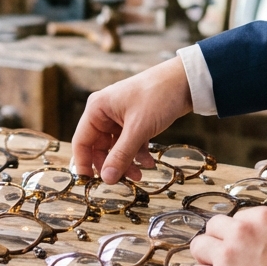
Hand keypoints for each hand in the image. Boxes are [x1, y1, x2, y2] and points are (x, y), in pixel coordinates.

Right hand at [71, 57, 192, 182]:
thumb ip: (121, 155)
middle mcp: (105, 113)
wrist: (185, 81)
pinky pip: (130, 144)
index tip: (90, 184)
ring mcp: (120, 117)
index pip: (81, 142)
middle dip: (111, 165)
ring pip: (116, 148)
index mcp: (97, 109)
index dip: (84, 164)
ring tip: (140, 175)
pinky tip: (149, 163)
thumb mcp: (138, 128)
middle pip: (99, 148)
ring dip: (126, 163)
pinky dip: (138, 154)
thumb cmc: (158, 96)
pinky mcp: (135, 121)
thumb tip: (107, 179)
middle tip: (123, 182)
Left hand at [187, 207, 266, 265]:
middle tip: (226, 258)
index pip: (236, 218)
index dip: (238, 235)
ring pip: (198, 246)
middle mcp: (242, 231)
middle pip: (213, 227)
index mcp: (263, 218)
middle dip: (218, 241)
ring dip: (206, 259)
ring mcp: (227, 255)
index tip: (244, 248)